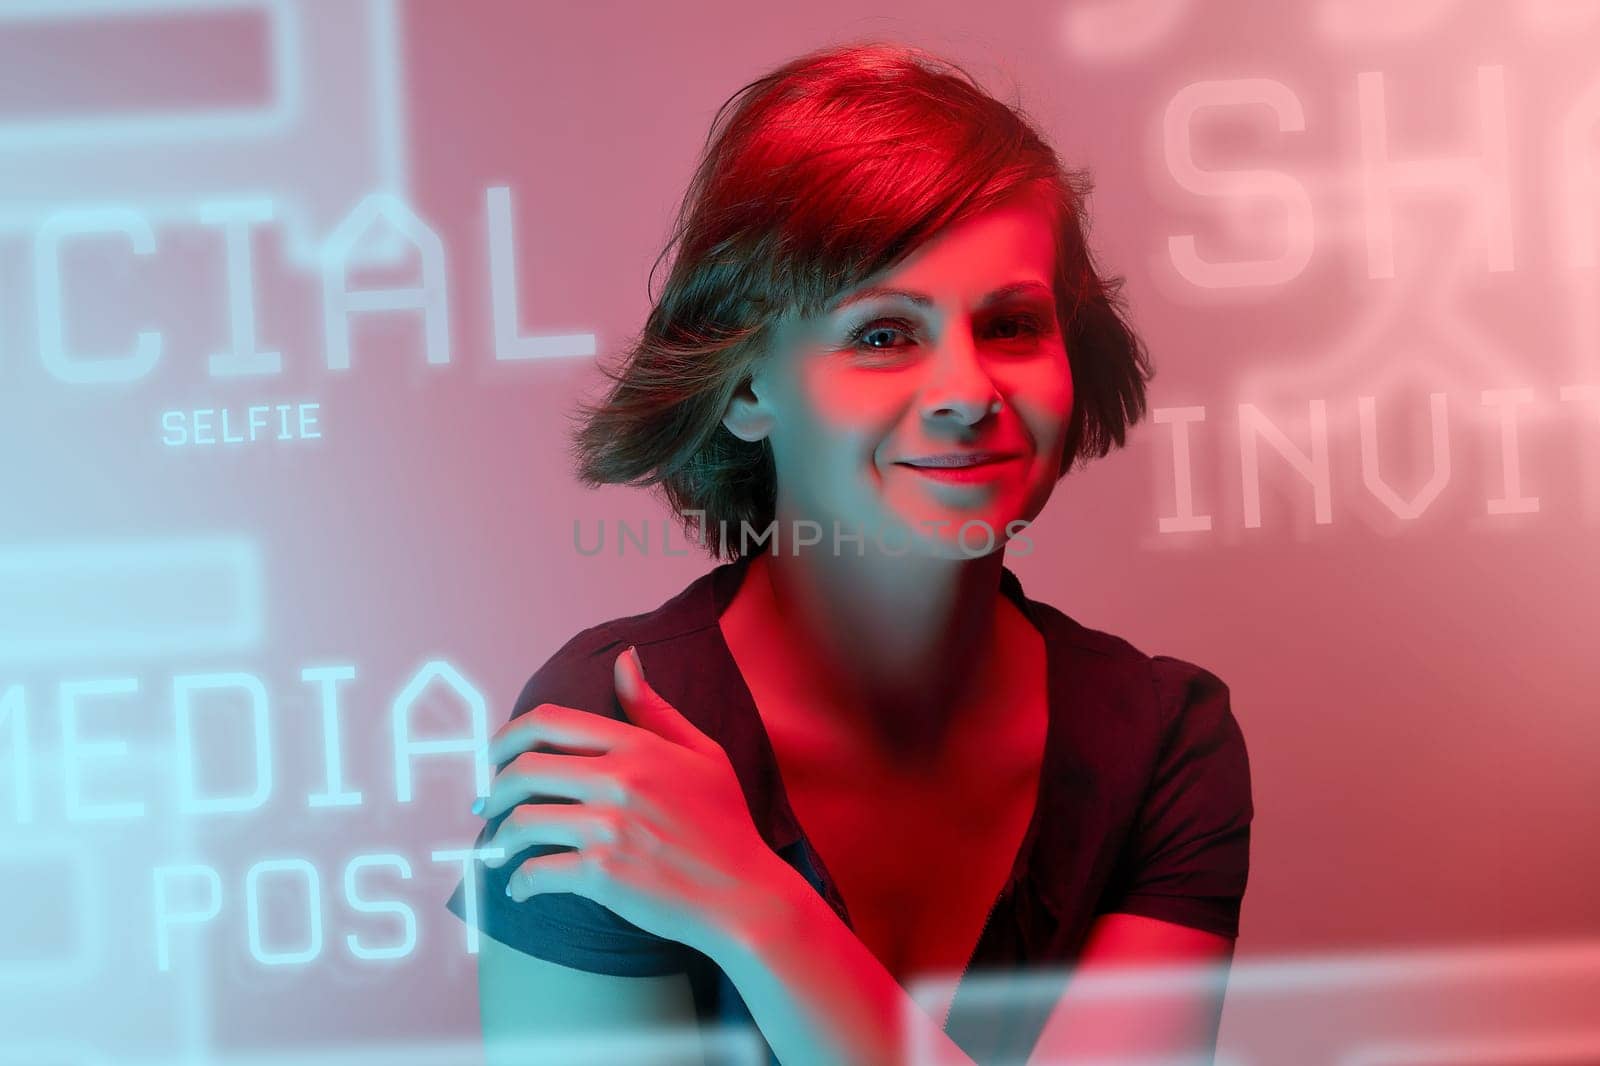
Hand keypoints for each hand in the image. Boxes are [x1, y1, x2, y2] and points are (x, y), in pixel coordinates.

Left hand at [474, 645, 800, 958]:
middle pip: (525, 769)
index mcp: (638, 747)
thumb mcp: (703, 753)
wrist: (746, 895)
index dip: (507, 735)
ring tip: (499, 848)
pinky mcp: (604, 875)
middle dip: (494, 787)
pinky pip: (538, 872)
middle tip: (486, 803)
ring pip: (523, 821)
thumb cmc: (726, 825)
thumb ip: (654, 708)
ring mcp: (610, 828)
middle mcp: (620, 780)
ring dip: (501, 837)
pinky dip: (520, 882)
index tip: (494, 755)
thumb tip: (623, 659)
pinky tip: (520, 888)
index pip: (550, 722)